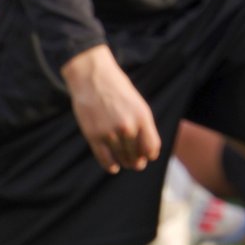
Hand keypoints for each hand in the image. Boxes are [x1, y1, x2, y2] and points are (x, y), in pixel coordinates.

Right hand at [61, 45, 159, 173]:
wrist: (92, 77)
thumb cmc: (117, 89)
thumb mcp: (137, 104)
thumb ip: (142, 124)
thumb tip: (146, 149)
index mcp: (143, 117)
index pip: (151, 147)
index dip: (150, 155)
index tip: (147, 157)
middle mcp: (128, 127)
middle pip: (136, 155)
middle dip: (137, 161)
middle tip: (137, 164)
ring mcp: (110, 133)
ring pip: (121, 158)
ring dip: (124, 163)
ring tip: (125, 164)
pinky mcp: (94, 136)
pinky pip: (105, 159)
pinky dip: (110, 166)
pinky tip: (113, 167)